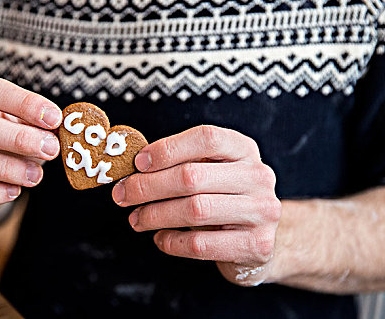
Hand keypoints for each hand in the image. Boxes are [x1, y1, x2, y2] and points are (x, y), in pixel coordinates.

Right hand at [0, 77, 61, 220]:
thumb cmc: (0, 140)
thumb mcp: (17, 126)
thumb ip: (35, 127)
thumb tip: (58, 135)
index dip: (23, 103)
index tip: (54, 118)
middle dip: (16, 138)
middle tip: (49, 149)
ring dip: (3, 168)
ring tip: (35, 176)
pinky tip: (13, 192)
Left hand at [112, 125, 280, 285]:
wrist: (260, 240)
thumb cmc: (223, 199)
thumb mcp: (210, 173)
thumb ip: (180, 165)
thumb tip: (134, 169)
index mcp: (244, 149)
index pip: (206, 138)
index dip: (167, 148)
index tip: (138, 162)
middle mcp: (258, 176)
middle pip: (192, 176)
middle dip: (148, 186)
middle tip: (122, 195)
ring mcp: (261, 211)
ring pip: (194, 210)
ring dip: (155, 215)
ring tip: (136, 219)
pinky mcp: (256, 245)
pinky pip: (201, 244)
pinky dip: (171, 242)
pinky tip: (160, 238)